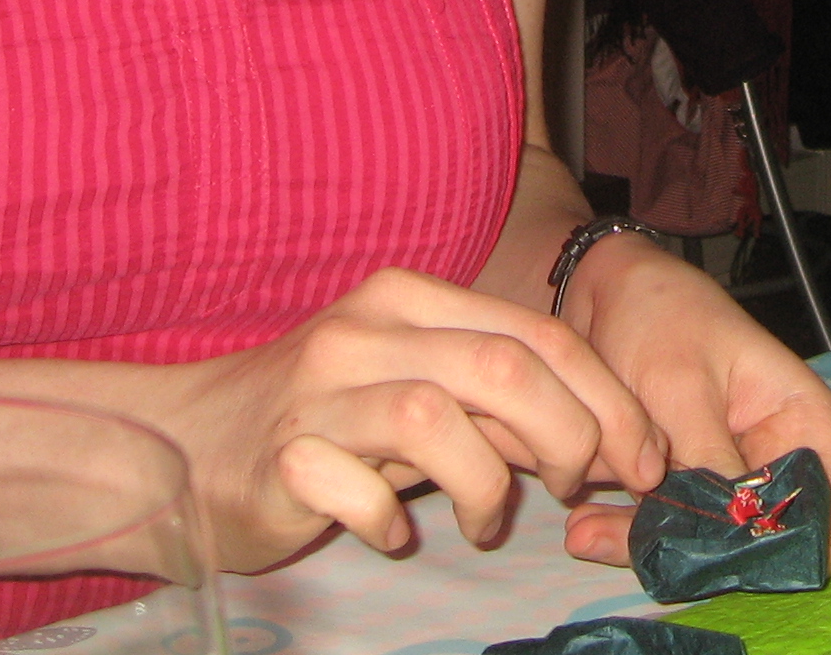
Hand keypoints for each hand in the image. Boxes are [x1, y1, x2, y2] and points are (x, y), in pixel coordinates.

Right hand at [162, 266, 671, 570]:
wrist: (189, 442)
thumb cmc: (323, 418)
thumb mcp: (418, 390)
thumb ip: (495, 400)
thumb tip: (598, 438)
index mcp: (410, 299)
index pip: (536, 333)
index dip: (605, 398)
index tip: (641, 459)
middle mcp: (367, 330)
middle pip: (502, 365)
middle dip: (569, 433)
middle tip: (577, 489)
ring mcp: (319, 391)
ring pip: (436, 417)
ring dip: (485, 484)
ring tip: (487, 523)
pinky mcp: (280, 457)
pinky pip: (355, 489)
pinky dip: (388, 518)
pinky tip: (394, 531)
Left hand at [554, 242, 830, 573]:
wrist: (603, 294)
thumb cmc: (661, 316)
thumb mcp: (683, 381)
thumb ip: (707, 454)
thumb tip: (726, 530)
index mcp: (804, 427)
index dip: (811, 554)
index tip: (745, 562)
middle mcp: (775, 464)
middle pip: (769, 547)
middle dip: (709, 561)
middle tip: (639, 548)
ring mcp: (727, 483)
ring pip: (710, 550)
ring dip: (653, 550)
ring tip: (585, 532)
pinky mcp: (682, 492)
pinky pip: (668, 533)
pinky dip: (629, 536)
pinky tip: (584, 526)